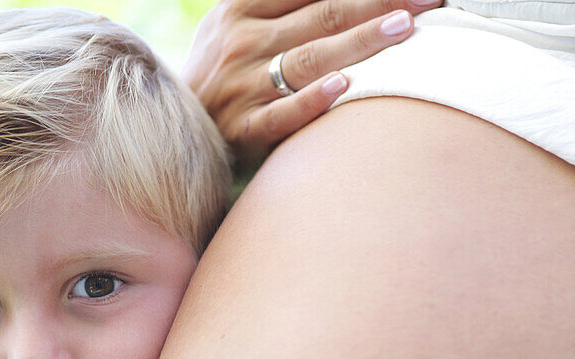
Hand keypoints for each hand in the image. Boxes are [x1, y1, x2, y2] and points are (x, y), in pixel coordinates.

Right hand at [184, 0, 441, 168]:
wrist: (172, 121)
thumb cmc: (222, 66)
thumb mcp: (235, 19)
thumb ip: (279, 1)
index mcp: (243, 7)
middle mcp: (243, 41)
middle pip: (322, 16)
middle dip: (378, 3)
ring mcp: (241, 86)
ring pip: (309, 60)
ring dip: (359, 42)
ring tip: (402, 28)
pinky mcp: (242, 130)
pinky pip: (281, 115)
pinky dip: (312, 101)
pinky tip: (345, 86)